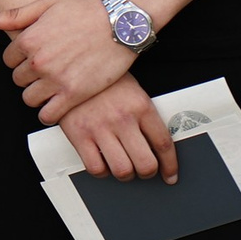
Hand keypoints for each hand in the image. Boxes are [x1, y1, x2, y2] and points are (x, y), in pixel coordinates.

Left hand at [0, 0, 133, 123]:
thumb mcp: (45, 5)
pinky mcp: (74, 94)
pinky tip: (56, 104)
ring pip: (29, 98)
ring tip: (51, 86)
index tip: (35, 57)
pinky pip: (48, 115)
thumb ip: (13, 15)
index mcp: (28, 40)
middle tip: (46, 71)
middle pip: (18, 79)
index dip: (21, 59)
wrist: (120, 22)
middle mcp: (38, 62)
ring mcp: (56, 80)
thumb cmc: (83, 10)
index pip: (8, 60)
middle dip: (29, 76)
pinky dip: (48, 112)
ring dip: (37, 94)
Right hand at [57, 73, 180, 183]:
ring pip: (122, 171)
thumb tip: (157, 146)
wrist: (71, 64)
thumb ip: (145, 117)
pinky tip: (103, 161)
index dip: (170, 165)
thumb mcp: (133, 90)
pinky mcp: (79, 135)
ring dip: (125, 174)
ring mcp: (100, 127)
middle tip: (144, 169)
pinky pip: (96, 168)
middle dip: (147, 172)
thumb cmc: (103, 80)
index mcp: (140, 106)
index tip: (169, 174)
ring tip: (123, 165)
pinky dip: (102, 171)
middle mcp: (122, 118)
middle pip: (146, 164)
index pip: (163, 144)